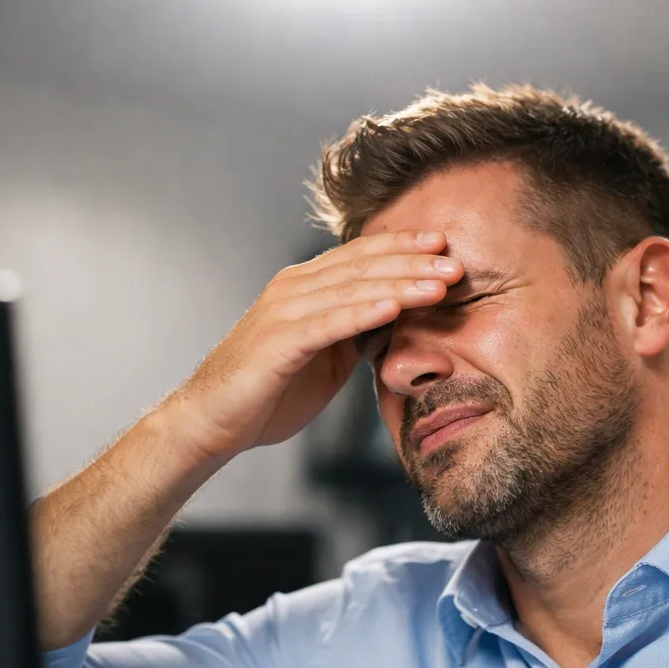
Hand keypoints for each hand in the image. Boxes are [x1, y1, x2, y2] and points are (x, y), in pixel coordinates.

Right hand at [170, 230, 463, 460]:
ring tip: (441, 284)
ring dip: (400, 284)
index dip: (403, 248)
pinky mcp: (277, 341)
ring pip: (352, 289)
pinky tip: (395, 309)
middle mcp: (292, 288)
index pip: (361, 257)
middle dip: (413, 262)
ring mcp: (283, 312)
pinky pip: (328, 323)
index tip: (444, 246)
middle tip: (457, 262)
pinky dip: (363, 313)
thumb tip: (398, 324)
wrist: (211, 421)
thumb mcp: (325, 357)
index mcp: (304, 287)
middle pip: (362, 266)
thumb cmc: (268, 391)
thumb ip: (355, 334)